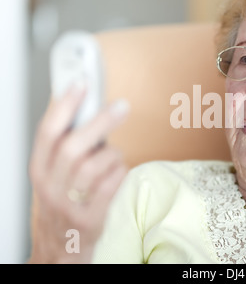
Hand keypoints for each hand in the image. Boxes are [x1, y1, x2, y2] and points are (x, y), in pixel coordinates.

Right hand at [28, 81, 128, 262]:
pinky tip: (117, 172)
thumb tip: (87, 109)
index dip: (64, 104)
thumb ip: (65, 146)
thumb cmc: (61, 204)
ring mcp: (69, 204)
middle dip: (99, 121)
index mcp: (39, 169)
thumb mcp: (54, 175)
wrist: (60, 248)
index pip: (48, 131)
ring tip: (113, 155)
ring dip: (112, 154)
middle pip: (73, 146)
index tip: (82, 83)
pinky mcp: (90, 217)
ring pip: (95, 165)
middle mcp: (50, 185)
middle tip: (120, 106)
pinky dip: (120, 172)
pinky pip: (112, 184)